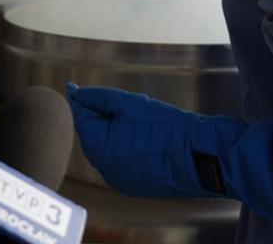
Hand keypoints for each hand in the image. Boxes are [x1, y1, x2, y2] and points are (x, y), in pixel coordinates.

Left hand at [67, 84, 212, 198]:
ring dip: (109, 133)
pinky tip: (140, 138)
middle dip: (96, 117)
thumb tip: (75, 93)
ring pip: (104, 149)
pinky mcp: (132, 186)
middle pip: (91, 135)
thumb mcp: (129, 104)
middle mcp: (103, 168)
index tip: (74, 86)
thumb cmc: (164, 127)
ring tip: (132, 120)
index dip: (79, 100)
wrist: (198, 157)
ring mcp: (117, 180)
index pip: (79, 118)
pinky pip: (117, 163)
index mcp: (98, 147)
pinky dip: (121, 148)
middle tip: (111, 101)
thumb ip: (99, 98)